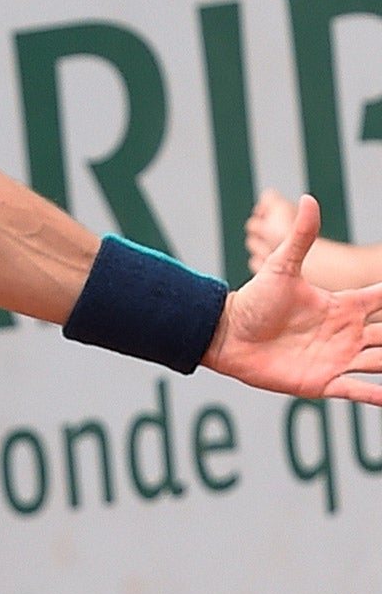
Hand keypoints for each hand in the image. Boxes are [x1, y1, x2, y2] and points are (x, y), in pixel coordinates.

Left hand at [206, 194, 381, 403]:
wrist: (227, 335)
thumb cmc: (253, 301)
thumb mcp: (280, 267)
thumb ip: (301, 238)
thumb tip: (309, 198)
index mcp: (342, 306)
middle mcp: (347, 333)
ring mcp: (338, 358)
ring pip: (381, 362)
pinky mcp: (325, 381)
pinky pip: (359, 391)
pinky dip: (377, 395)